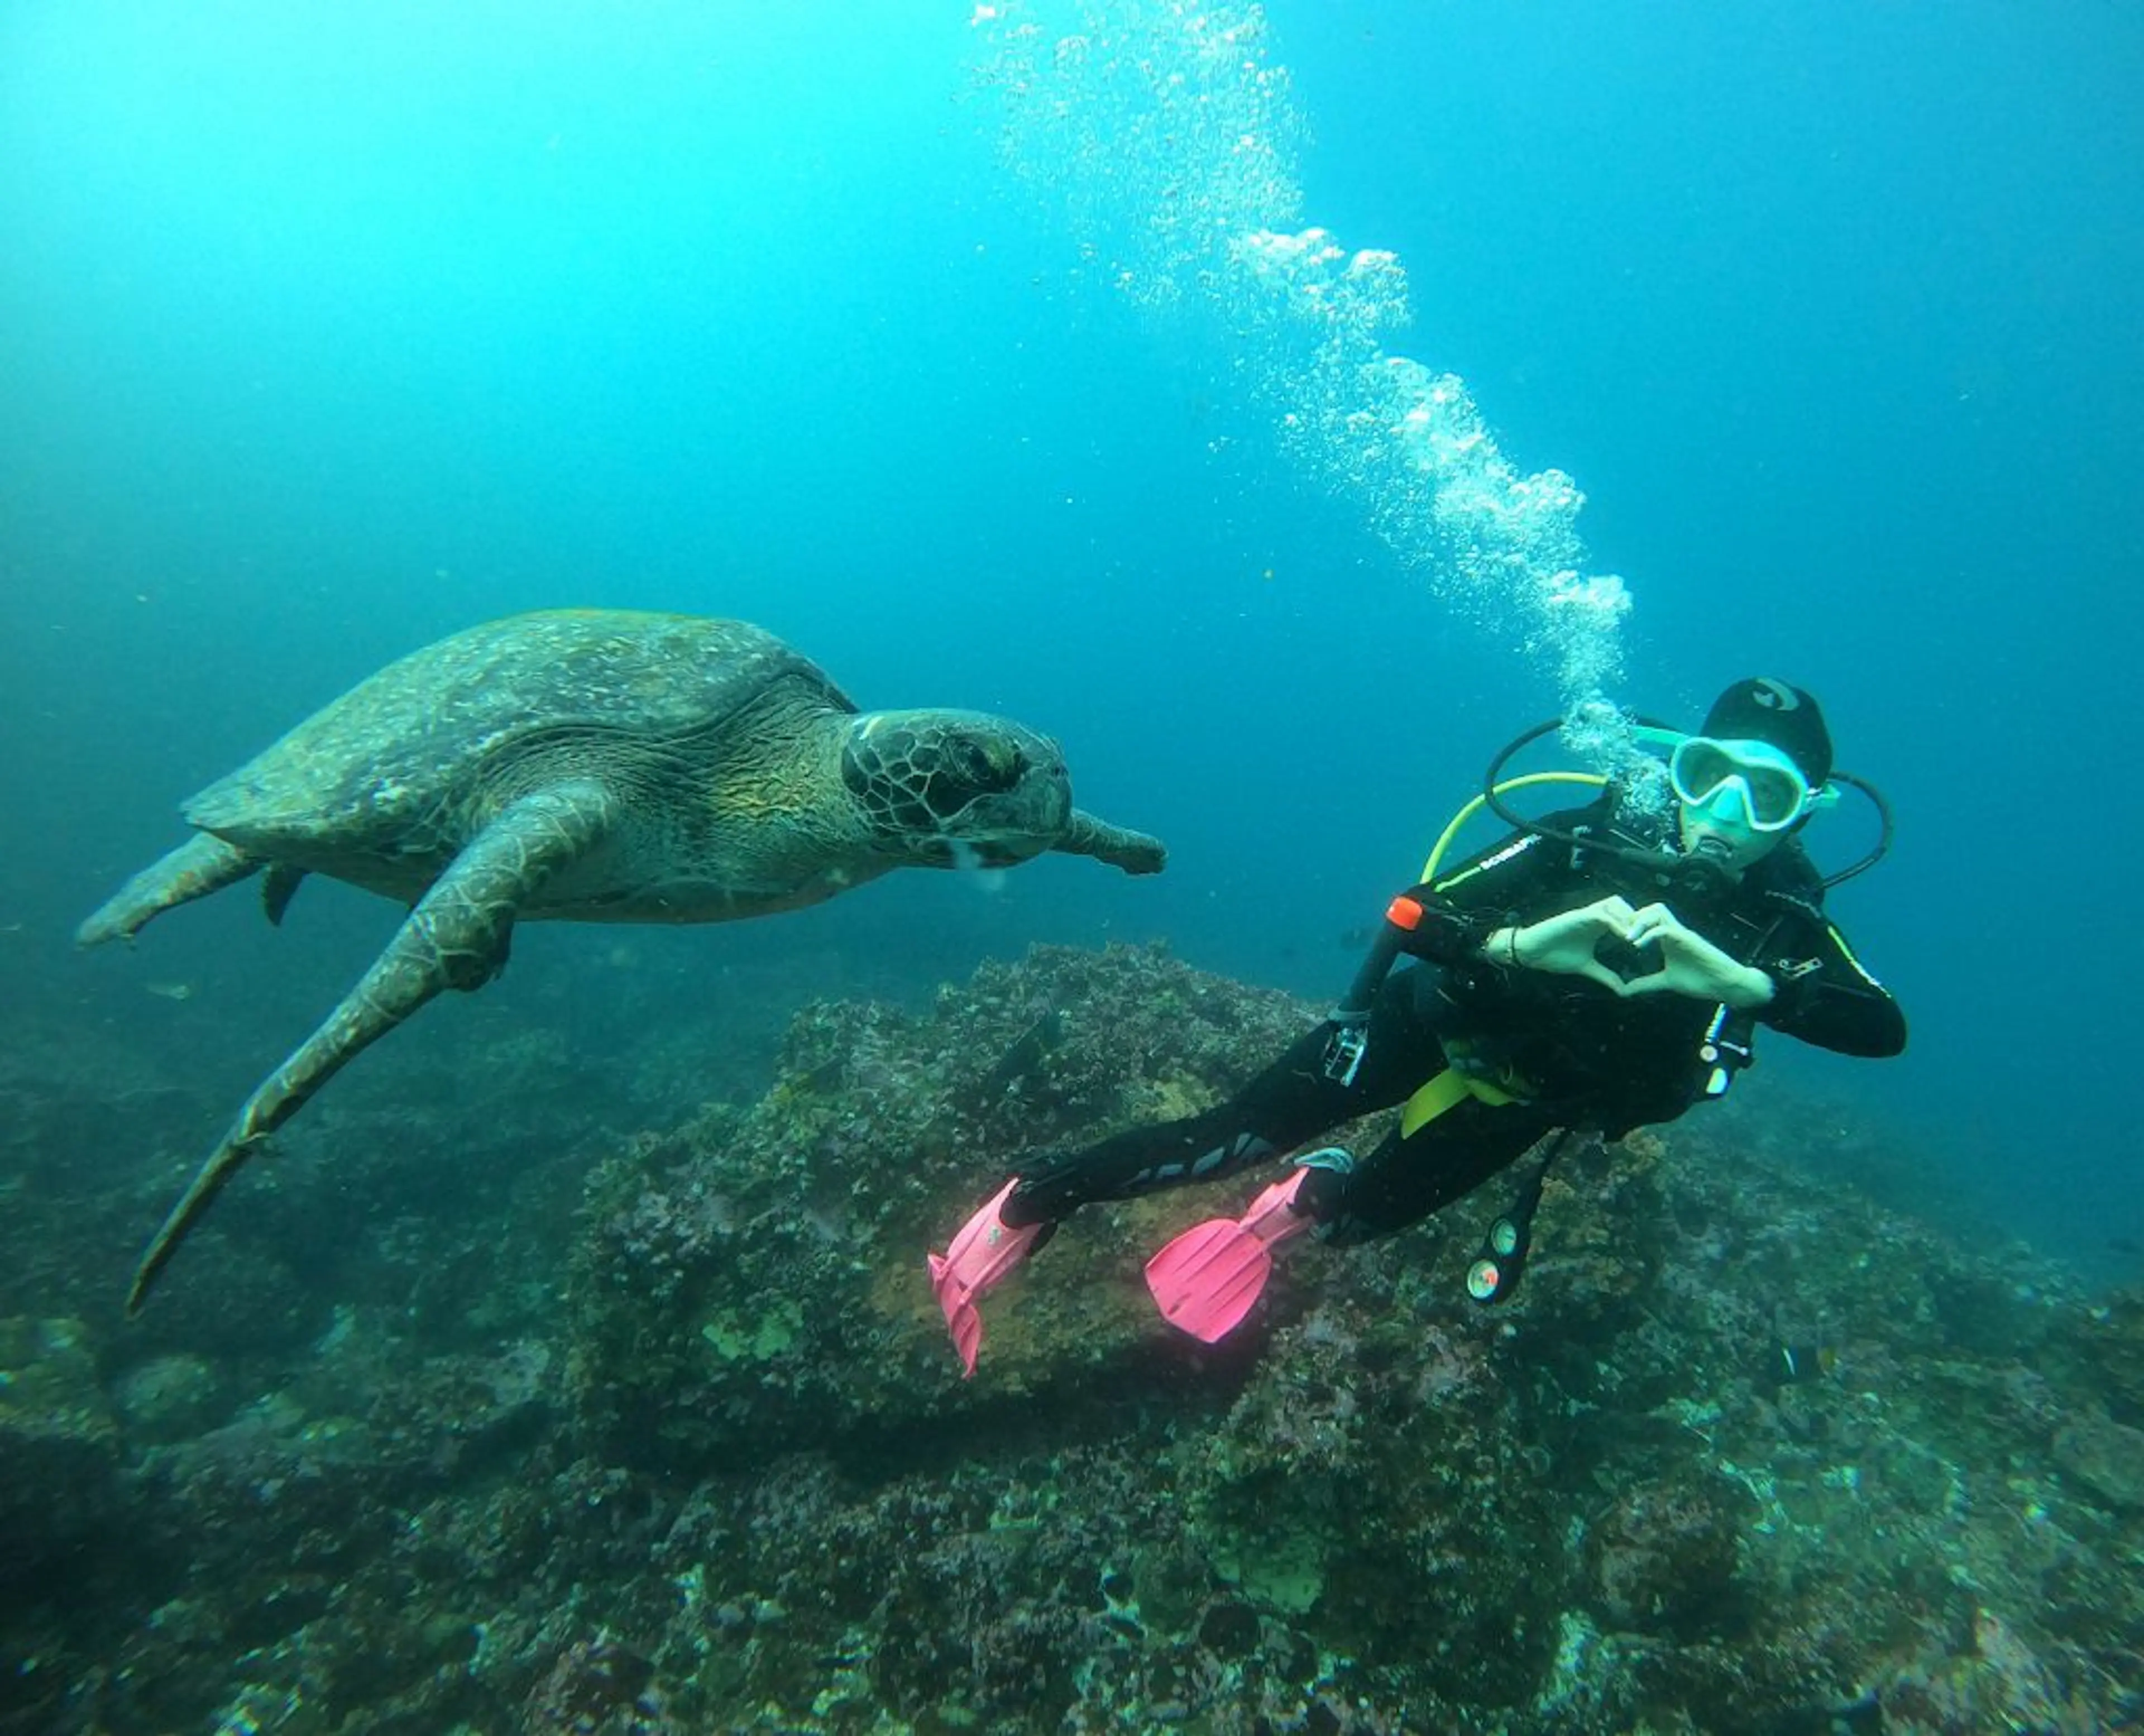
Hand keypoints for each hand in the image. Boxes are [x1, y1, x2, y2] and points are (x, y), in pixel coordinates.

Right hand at [1504, 895, 1645, 992]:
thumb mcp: (1586, 967)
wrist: (1531, 951)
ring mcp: (1586, 913)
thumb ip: (1605, 975)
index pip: (1624, 916)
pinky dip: (1616, 923)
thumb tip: (1623, 990)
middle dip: (1638, 918)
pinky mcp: (1578, 916)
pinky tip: (1626, 938)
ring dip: (1629, 918)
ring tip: (1639, 938)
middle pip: (1624, 905)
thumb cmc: (1554, 955)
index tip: (1653, 943)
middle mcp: (1594, 915)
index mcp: (1598, 925)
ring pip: (1616, 903)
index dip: (1639, 926)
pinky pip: (1603, 914)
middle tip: (1651, 937)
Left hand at [1617, 904, 1771, 1006]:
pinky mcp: (1688, 940)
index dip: (1629, 923)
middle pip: (1651, 909)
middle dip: (1632, 917)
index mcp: (1667, 938)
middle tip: (1618, 933)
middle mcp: (1674, 931)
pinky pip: (1665, 929)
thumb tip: (1624, 990)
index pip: (1647, 919)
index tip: (1613, 935)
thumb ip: (1646, 983)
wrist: (1725, 985)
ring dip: (1640, 922)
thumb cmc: (1700, 980)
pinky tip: (1637, 946)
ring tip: (1626, 938)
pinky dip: (1649, 935)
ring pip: (1658, 911)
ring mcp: (1682, 933)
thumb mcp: (1666, 982)